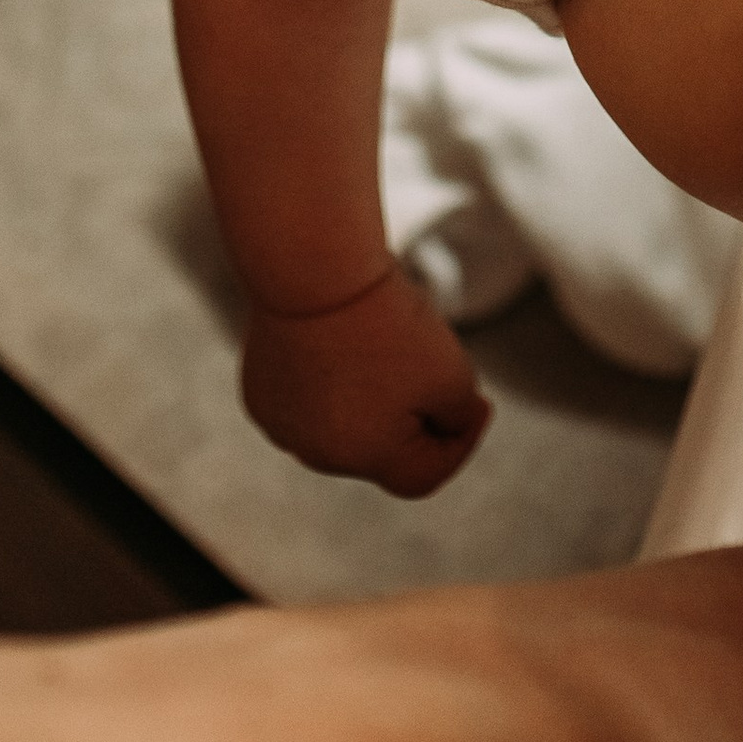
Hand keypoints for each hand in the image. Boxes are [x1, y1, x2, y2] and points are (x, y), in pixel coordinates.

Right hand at [241, 261, 491, 499]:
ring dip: (369, 401)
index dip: (461, 442)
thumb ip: (459, 415)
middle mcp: (319, 456)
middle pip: (383, 449)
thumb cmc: (388, 321)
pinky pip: (307, 404)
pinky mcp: (261, 397)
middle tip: (427, 364)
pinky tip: (337, 344)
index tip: (481, 402)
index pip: (426, 473)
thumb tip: (448, 427)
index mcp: (366, 458)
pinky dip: (328, 384)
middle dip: (412, 417)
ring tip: (378, 345)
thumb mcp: (452, 373)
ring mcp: (284, 428)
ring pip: (344, 426)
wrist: (314, 268)